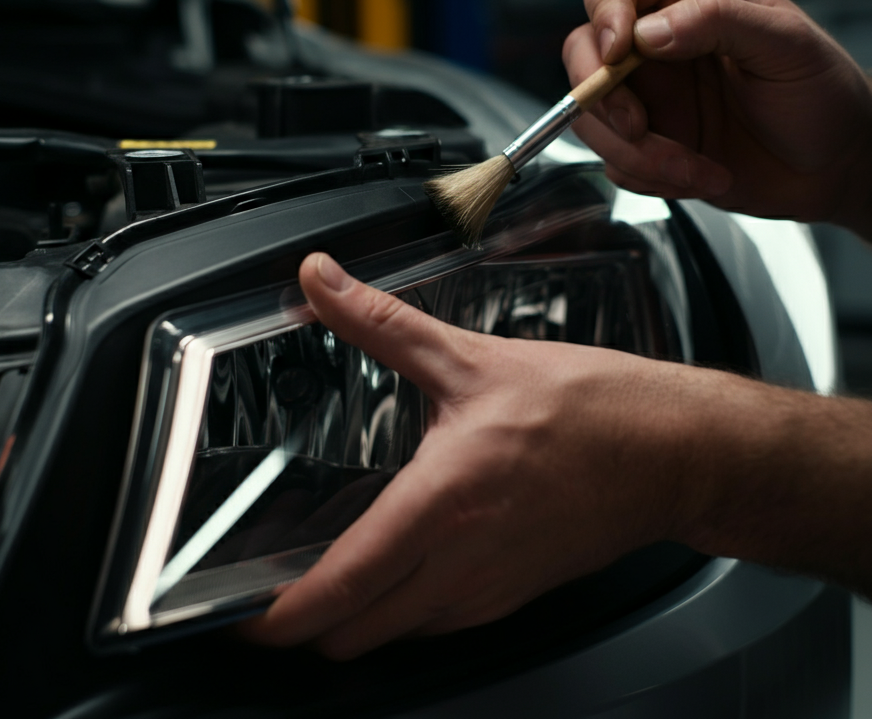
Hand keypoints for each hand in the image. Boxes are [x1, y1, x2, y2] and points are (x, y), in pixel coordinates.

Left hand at [239, 253, 697, 658]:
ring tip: (324, 575)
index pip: (341, 588)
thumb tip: (321, 281)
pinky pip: (438, 622)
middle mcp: (463, 563)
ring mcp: (490, 589)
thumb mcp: (469, 357)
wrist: (672, 450)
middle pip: (356, 633)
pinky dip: (400, 609)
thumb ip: (380, 320)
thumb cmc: (591, 409)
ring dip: (351, 618)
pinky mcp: (513, 593)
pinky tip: (398, 562)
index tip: (243, 618)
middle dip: (304, 623)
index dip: (280, 618)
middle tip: (269, 590)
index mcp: (443, 504)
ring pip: (395, 635)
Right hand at [563, 0, 871, 236]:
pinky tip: (699, 176)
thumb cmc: (822, 94)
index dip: (602, 8)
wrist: (833, 168)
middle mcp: (654, 42)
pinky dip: (649, 177)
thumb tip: (646, 32)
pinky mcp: (644, 143)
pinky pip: (614, 160)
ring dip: (635, 152)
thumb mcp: (787, 45)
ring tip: (694, 167)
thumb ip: (718, 22)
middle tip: (639, 126)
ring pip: (592, 116)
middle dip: (601, 96)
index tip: (620, 52)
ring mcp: (645, 95)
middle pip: (581, 50)